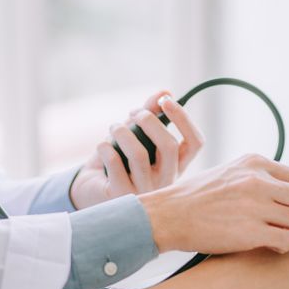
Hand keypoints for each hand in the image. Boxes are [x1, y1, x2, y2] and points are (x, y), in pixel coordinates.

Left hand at [70, 91, 203, 208]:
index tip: (166, 101)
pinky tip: (102, 146)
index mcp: (176, 166)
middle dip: (151, 122)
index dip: (184, 119)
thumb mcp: (137, 135)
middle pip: (170, 146)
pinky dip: (105, 146)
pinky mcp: (122, 196)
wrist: (93, 189)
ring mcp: (145, 192)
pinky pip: (115, 162)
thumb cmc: (120, 160)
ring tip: (114, 127)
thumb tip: (165, 92)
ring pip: (138, 154)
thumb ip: (151, 114)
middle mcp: (166, 182)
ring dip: (122, 131)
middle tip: (136, 113)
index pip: (195, 143)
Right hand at [139, 154, 288, 254]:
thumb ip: (260, 180)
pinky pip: (288, 240)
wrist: (168, 215)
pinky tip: (269, 245)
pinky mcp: (250, 232)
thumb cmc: (195, 198)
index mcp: (255, 163)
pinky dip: (284, 246)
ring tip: (276, 236)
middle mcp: (258, 181)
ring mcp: (255, 206)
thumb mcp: (230, 173)